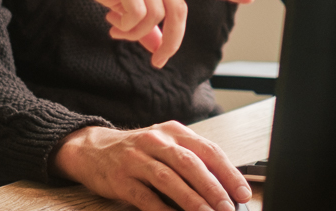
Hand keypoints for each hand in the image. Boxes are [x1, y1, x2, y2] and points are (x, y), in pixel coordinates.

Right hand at [25, 0, 254, 66]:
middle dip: (172, 42)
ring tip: (116, 29)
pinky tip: (110, 21)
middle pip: (179, 11)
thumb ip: (141, 21)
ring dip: (135, 33)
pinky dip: (125, 26)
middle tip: (158, 61)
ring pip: (156, 16)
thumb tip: (156, 47)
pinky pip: (137, 13)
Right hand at [51, 123, 251, 210]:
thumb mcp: (165, 146)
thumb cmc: (137, 151)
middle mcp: (155, 141)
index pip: (207, 150)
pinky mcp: (121, 179)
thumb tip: (225, 190)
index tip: (243, 193)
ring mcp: (136, 159)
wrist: (92, 150)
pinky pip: (145, 197)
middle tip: (228, 208)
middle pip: (189, 163)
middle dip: (213, 188)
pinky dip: (163, 210)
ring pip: (169, 179)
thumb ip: (192, 161)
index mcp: (173, 132)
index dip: (228, 172)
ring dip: (192, 201)